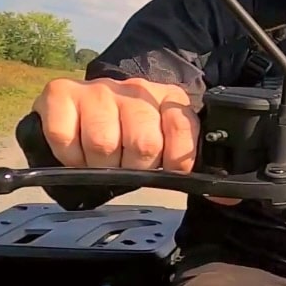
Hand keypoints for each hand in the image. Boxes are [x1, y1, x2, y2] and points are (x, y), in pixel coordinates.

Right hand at [32, 77, 238, 205]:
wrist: (89, 101)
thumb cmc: (133, 129)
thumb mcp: (169, 142)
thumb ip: (194, 165)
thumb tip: (224, 196)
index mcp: (169, 99)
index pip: (183, 128)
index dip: (175, 159)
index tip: (167, 169)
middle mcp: (135, 89)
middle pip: (143, 143)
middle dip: (134, 167)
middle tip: (126, 165)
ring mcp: (98, 89)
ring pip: (103, 143)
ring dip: (99, 164)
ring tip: (101, 158)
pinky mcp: (61, 93)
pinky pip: (65, 137)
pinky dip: (69, 155)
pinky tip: (76, 150)